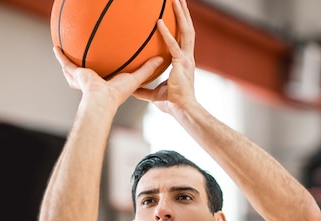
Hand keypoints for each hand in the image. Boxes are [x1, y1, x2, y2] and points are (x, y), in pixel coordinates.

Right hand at [52, 47, 163, 109]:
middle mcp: (92, 83)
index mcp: (105, 85)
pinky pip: (66, 63)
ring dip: (67, 64)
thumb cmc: (118, 93)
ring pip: (72, 71)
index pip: (104, 78)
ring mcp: (82, 79)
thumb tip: (161, 59)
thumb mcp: (135, 78)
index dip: (104, 74)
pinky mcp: (76, 75)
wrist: (102, 99)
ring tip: (63, 53)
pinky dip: (60, 56)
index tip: (106, 68)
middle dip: (81, 71)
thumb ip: (147, 69)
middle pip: (85, 75)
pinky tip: (56, 48)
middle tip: (81, 62)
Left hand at [132, 0, 196, 114]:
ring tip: (175, 0)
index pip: (183, 39)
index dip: (182, 25)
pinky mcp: (181, 64)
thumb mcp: (154, 94)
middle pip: (187, 30)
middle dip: (184, 14)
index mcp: (184, 62)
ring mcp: (187, 59)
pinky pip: (173, 45)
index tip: (178, 14)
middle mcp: (188, 57)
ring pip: (186, 31)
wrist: (182, 110)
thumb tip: (131, 90)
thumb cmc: (172, 103)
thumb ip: (144, 89)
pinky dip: (166, 33)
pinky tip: (159, 21)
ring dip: (181, 15)